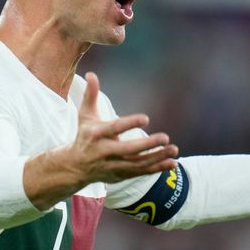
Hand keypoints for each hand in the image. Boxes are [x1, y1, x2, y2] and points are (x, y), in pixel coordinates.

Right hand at [61, 72, 178, 183]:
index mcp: (97, 134)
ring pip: (137, 164)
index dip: (130, 124)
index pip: (115, 128)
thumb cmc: (84, 136)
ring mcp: (114, 165)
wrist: (76, 167)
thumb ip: (90, 95)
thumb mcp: (85, 115)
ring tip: (174, 149)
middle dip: (147, 145)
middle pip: (128, 149)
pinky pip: (141, 172)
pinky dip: (157, 169)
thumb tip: (91, 73)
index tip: (146, 118)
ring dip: (157, 158)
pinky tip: (172, 163)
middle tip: (165, 137)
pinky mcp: (121, 175)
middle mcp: (105, 151)